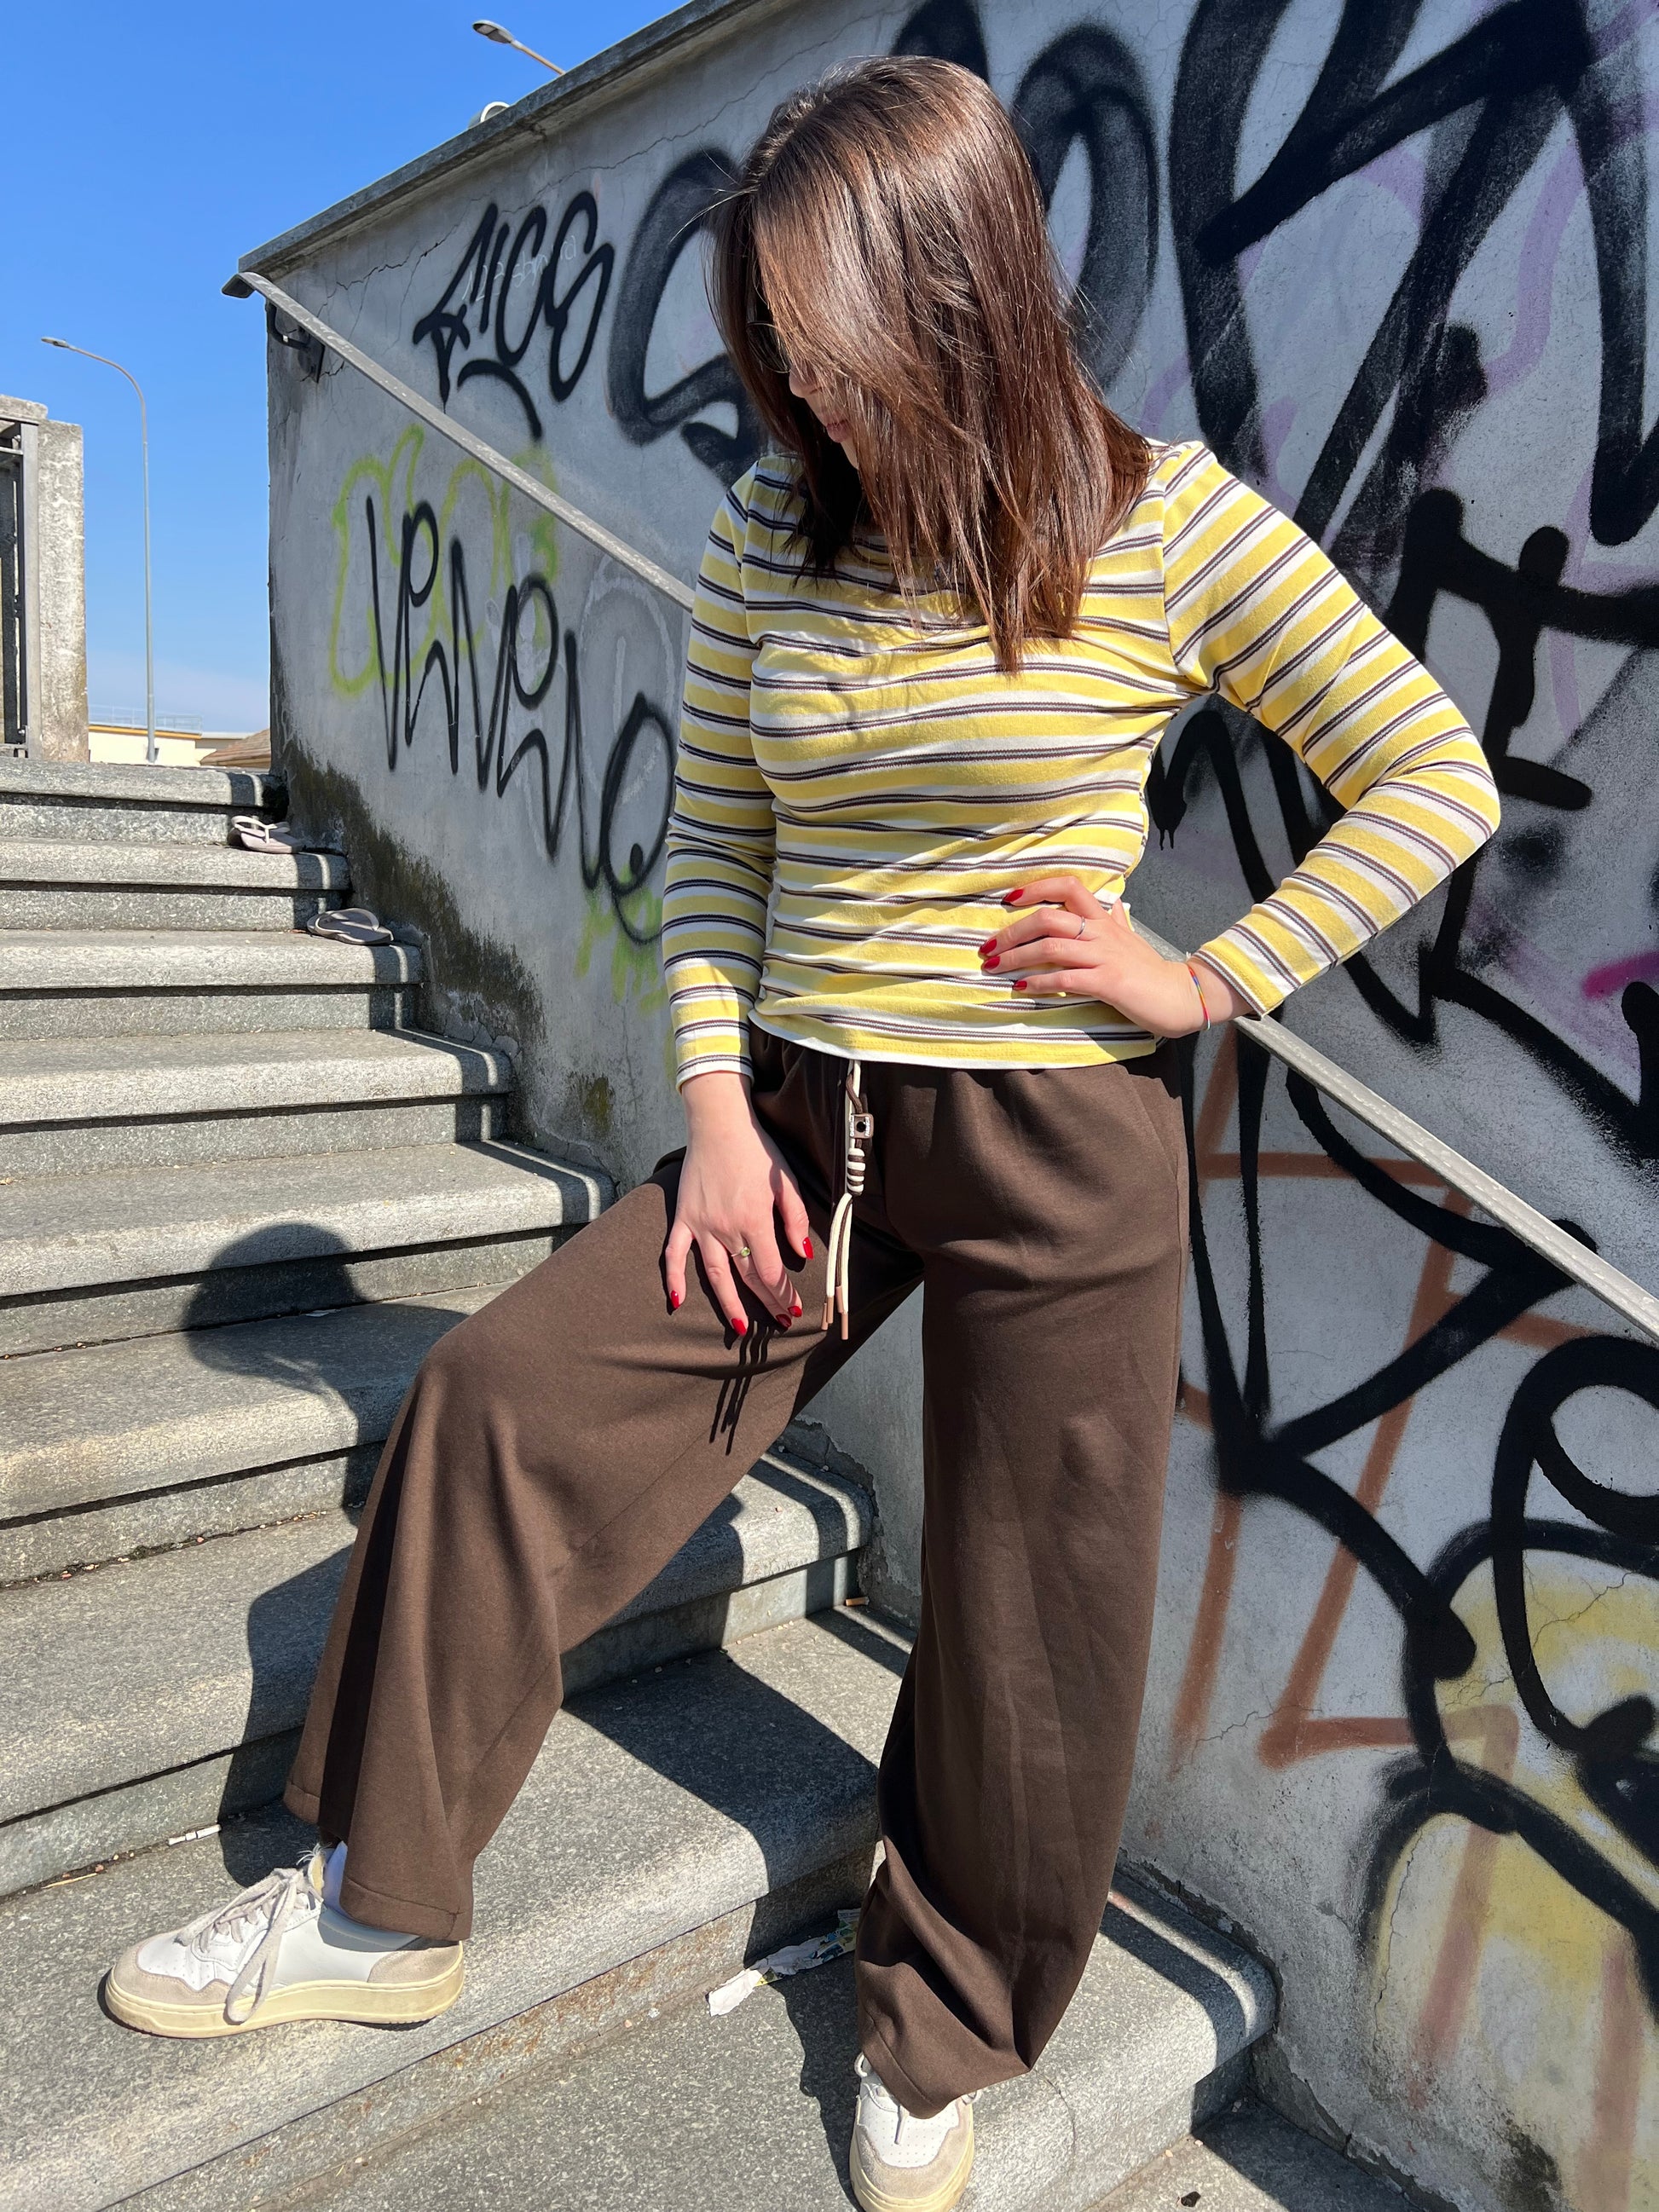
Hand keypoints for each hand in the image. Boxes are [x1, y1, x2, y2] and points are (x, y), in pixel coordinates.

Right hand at [665, 1073, 811, 1332]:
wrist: (719, 1122)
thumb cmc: (757, 1149)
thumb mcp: (786, 1180)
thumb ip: (795, 1218)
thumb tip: (804, 1254)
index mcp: (754, 1218)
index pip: (770, 1270)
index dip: (782, 1294)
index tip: (793, 1310)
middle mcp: (726, 1227)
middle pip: (747, 1276)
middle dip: (765, 1302)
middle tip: (779, 1322)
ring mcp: (701, 1224)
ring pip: (714, 1274)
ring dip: (727, 1303)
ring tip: (740, 1327)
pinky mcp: (683, 1216)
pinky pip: (674, 1253)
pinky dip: (673, 1278)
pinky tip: (677, 1302)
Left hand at [979, 876, 1248, 1033]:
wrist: (1180, 996)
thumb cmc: (1150, 970)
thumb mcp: (1133, 939)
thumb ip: (1118, 921)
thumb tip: (1114, 902)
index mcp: (1103, 919)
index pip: (1069, 886)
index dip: (1036, 888)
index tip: (1009, 898)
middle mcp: (1101, 932)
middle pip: (1048, 917)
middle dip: (1012, 931)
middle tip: (987, 948)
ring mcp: (1104, 956)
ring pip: (1051, 947)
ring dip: (1016, 958)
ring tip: (994, 968)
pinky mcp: (1107, 982)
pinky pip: (1065, 979)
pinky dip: (1038, 983)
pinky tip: (1021, 988)